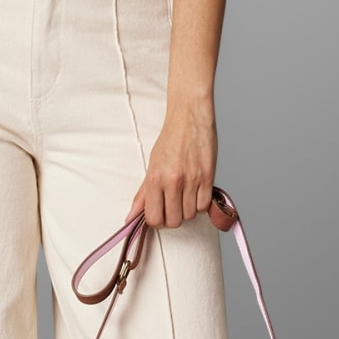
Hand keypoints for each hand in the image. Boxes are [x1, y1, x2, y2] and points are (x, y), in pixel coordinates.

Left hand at [128, 103, 233, 229]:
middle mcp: (173, 181)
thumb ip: (143, 195)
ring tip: (184, 196)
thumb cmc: (170, 140)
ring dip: (186, 210)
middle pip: (173, 221)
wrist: (190, 117)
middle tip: (171, 206)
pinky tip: (195, 193)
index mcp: (155, 178)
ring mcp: (192, 180)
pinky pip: (203, 206)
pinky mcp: (208, 177)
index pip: (154, 218)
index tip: (159, 214)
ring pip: (189, 215)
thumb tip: (131, 217)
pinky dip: (199, 204)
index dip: (156, 221)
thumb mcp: (152, 166)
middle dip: (172, 218)